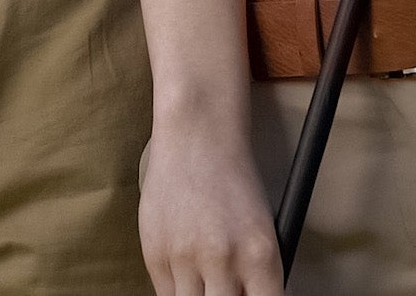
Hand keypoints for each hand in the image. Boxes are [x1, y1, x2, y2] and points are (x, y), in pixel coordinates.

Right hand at [139, 122, 283, 295]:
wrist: (196, 135)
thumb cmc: (233, 179)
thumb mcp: (261, 228)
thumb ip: (255, 275)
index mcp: (260, 254)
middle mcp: (223, 259)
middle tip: (225, 288)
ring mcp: (185, 257)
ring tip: (206, 278)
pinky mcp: (154, 253)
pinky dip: (179, 290)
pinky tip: (187, 269)